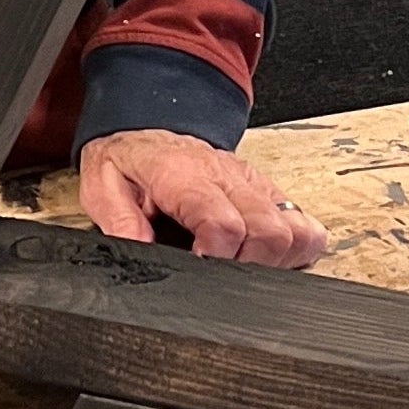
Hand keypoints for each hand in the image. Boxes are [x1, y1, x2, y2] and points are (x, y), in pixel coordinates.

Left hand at [79, 129, 327, 268]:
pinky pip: (305, 225)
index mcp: (182, 174)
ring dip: (277, 260)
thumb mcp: (103, 184)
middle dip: (251, 268)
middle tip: (221, 280)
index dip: (219, 257)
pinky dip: (296, 249)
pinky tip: (268, 260)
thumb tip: (135, 251)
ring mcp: (253, 183)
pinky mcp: (268, 192)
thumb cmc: (130, 161)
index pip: (222, 220)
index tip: (202, 271)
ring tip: (242, 270)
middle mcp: (226, 176)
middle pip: (269, 231)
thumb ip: (118, 220)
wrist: (147, 129)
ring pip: (295, 229)